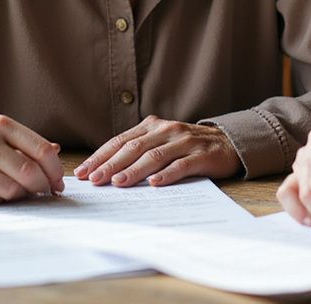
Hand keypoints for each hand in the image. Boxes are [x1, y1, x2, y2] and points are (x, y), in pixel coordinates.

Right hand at [0, 115, 64, 202]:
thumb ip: (24, 143)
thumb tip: (57, 151)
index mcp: (0, 125)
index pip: (42, 150)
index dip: (55, 170)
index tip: (58, 183)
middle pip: (30, 173)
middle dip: (42, 187)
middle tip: (44, 193)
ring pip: (13, 190)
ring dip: (21, 196)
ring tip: (18, 192)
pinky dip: (0, 201)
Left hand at [74, 115, 240, 186]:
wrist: (228, 143)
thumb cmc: (187, 147)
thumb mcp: (161, 142)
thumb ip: (139, 151)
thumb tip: (105, 172)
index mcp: (152, 126)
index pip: (121, 141)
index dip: (100, 156)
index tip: (82, 172)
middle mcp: (166, 130)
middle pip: (133, 148)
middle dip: (111, 164)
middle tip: (94, 179)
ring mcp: (185, 141)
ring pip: (154, 156)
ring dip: (134, 170)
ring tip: (117, 183)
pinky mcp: (202, 155)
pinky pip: (181, 165)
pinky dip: (167, 174)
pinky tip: (154, 183)